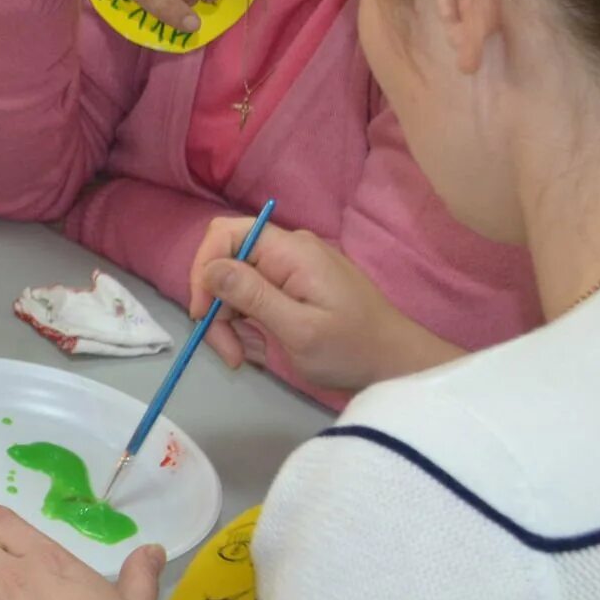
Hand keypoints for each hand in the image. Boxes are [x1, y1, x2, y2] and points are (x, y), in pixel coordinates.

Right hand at [188, 218, 461, 393]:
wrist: (395, 365)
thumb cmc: (352, 349)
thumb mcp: (299, 329)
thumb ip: (253, 296)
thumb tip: (210, 269)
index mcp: (290, 251)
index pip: (224, 235)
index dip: (204, 270)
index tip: (204, 315)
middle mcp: (288, 250)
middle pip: (227, 262)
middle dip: (216, 305)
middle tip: (228, 351)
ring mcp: (292, 268)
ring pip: (236, 283)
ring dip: (230, 321)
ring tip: (244, 356)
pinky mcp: (294, 287)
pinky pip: (255, 296)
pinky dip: (247, 323)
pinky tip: (259, 348)